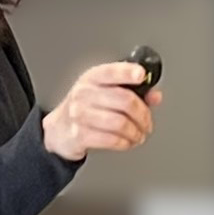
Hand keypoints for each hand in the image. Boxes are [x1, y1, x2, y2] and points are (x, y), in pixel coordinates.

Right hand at [42, 63, 161, 161]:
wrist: (59, 130)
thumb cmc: (86, 108)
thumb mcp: (105, 93)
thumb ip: (132, 92)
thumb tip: (154, 96)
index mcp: (92, 78)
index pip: (111, 71)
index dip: (127, 72)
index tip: (140, 74)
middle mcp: (84, 93)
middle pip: (124, 100)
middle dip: (143, 114)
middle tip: (147, 122)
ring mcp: (80, 114)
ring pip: (120, 122)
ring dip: (136, 132)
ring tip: (139, 135)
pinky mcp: (79, 134)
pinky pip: (112, 140)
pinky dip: (125, 143)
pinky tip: (127, 142)